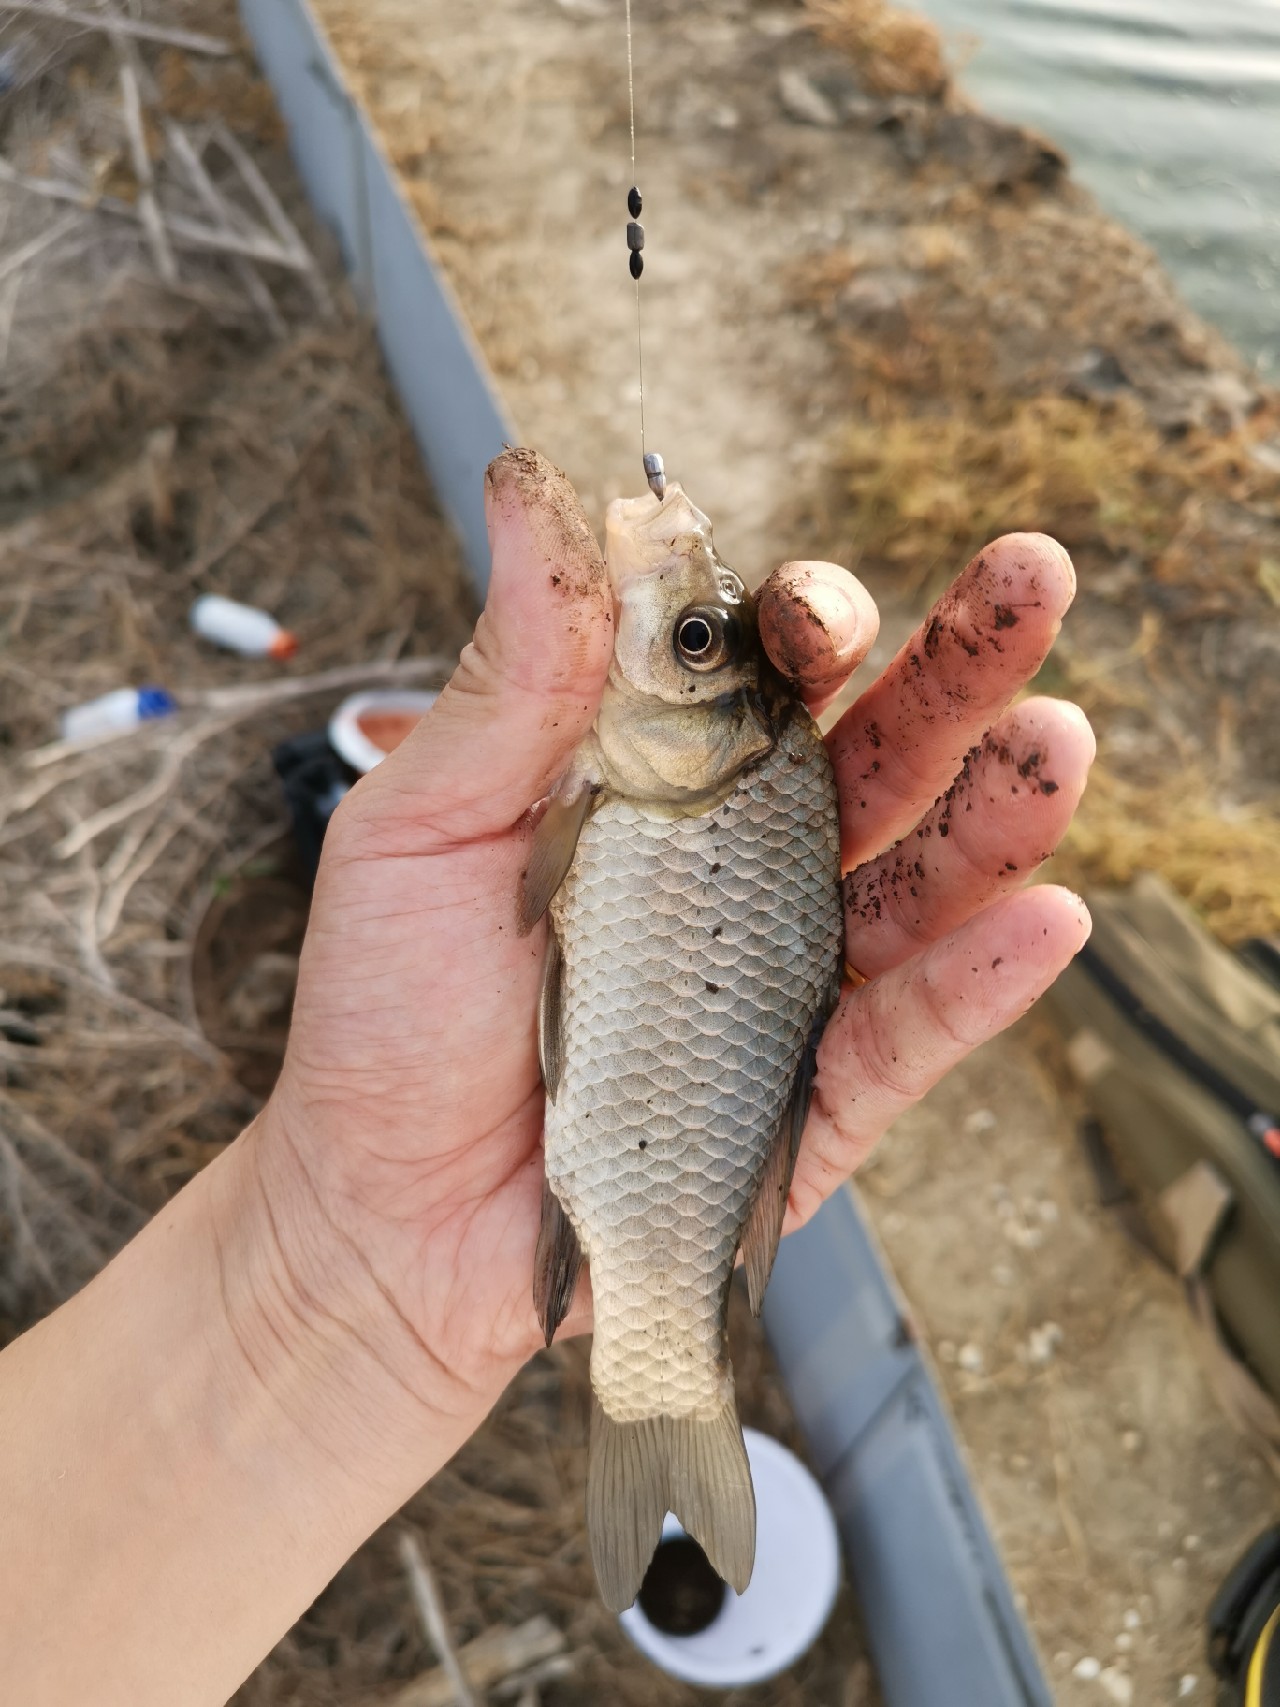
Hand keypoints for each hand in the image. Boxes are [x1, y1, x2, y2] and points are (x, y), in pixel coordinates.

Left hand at [252, 447, 1092, 1462]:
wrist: (381, 1212)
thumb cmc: (387, 1011)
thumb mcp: (421, 822)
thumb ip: (512, 676)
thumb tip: (525, 483)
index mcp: (657, 784)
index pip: (763, 676)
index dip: (804, 626)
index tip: (811, 612)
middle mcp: (743, 866)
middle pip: (876, 752)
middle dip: (959, 665)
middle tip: (1037, 575)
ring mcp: (787, 980)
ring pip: (919, 881)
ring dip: (997, 811)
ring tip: (1056, 741)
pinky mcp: (808, 1099)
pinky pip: (905, 1033)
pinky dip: (973, 981)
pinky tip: (1041, 916)